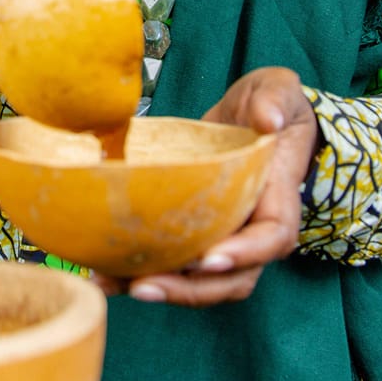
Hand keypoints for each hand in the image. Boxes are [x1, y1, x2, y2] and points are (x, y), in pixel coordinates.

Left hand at [98, 67, 318, 307]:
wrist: (250, 117)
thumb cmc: (268, 106)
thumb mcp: (277, 90)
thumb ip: (274, 100)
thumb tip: (268, 120)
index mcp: (277, 201)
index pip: (270, 239)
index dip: (243, 254)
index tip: (209, 258)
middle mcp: (253, 231)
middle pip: (230, 279)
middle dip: (189, 289)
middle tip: (143, 286)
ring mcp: (224, 240)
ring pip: (200, 283)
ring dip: (160, 290)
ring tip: (113, 285)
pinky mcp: (195, 237)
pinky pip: (173, 268)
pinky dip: (139, 276)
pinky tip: (103, 276)